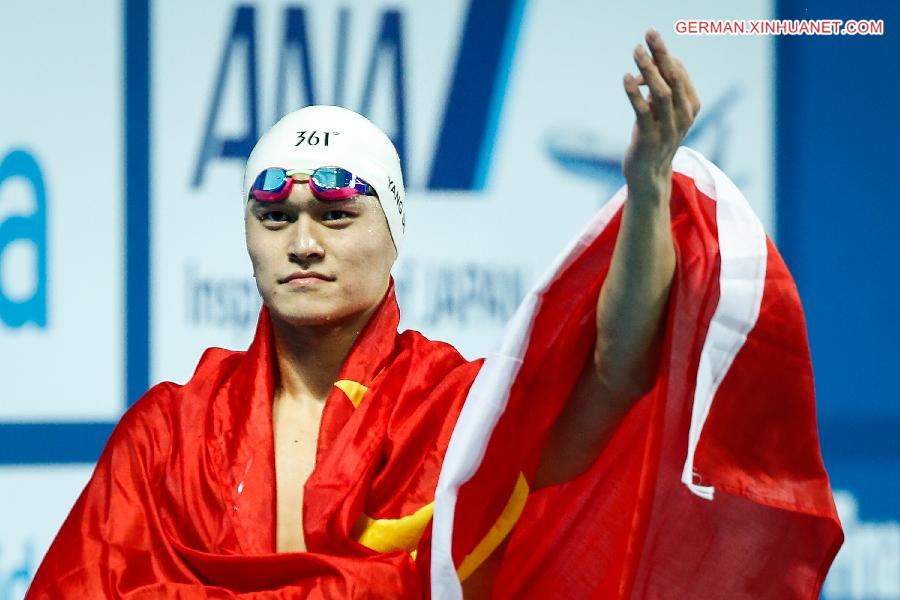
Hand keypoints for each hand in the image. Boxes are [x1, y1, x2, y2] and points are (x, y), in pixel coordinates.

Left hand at [622, 29, 700, 202]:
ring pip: (662, 93)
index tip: (648, 45)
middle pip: (674, 78)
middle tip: (649, 33)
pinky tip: (626, 78)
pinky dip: (635, 94)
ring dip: (649, 70)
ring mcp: (669, 129)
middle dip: (662, 53)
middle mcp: (683, 117)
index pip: (680, 73)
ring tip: (636, 52)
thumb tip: (645, 65)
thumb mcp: (660, 112)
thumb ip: (658, 91)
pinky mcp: (650, 140)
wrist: (648, 177)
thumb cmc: (653, 139)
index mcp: (690, 107)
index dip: (664, 57)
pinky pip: (644, 112)